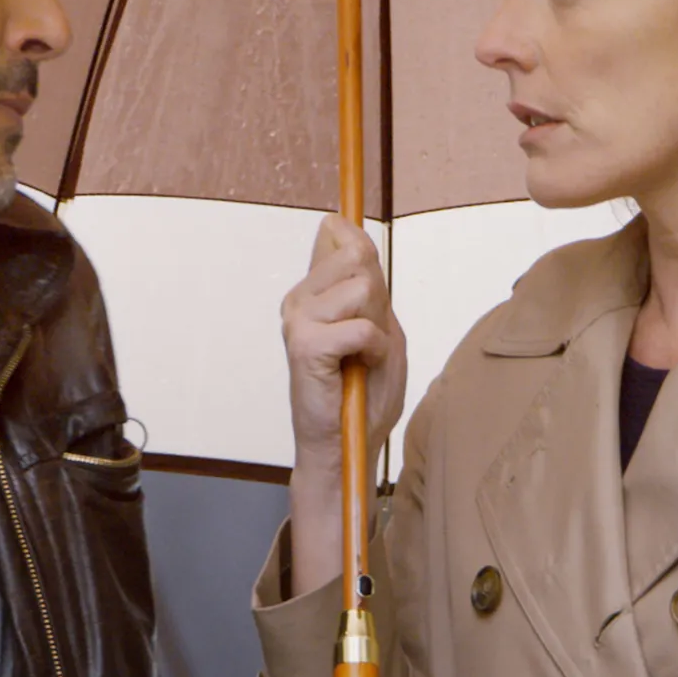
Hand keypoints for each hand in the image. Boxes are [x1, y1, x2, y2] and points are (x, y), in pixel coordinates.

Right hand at [279, 215, 407, 477]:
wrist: (346, 443)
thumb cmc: (362, 392)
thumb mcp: (379, 327)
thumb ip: (369, 284)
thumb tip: (344, 233)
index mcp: (313, 292)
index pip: (339, 238)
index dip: (355, 240)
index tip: (350, 245)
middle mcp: (299, 299)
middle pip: (359, 259)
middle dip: (379, 300)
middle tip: (367, 338)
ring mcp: (298, 320)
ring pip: (363, 289)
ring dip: (377, 328)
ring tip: (362, 356)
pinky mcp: (305, 345)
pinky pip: (362, 327)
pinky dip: (375, 350)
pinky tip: (360, 367)